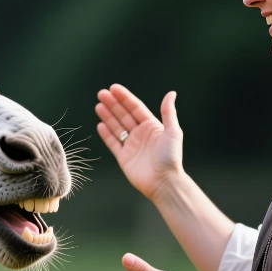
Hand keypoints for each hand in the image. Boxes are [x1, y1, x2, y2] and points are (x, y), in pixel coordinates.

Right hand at [96, 84, 182, 200]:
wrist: (164, 182)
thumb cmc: (170, 157)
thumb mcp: (173, 132)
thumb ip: (169, 112)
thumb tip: (171, 93)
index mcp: (152, 126)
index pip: (135, 108)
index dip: (124, 98)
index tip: (114, 88)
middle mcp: (141, 134)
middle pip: (123, 115)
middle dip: (113, 104)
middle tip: (101, 93)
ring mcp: (131, 145)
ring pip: (116, 127)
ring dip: (107, 116)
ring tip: (98, 105)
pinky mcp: (124, 157)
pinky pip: (113, 143)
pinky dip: (106, 134)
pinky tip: (100, 125)